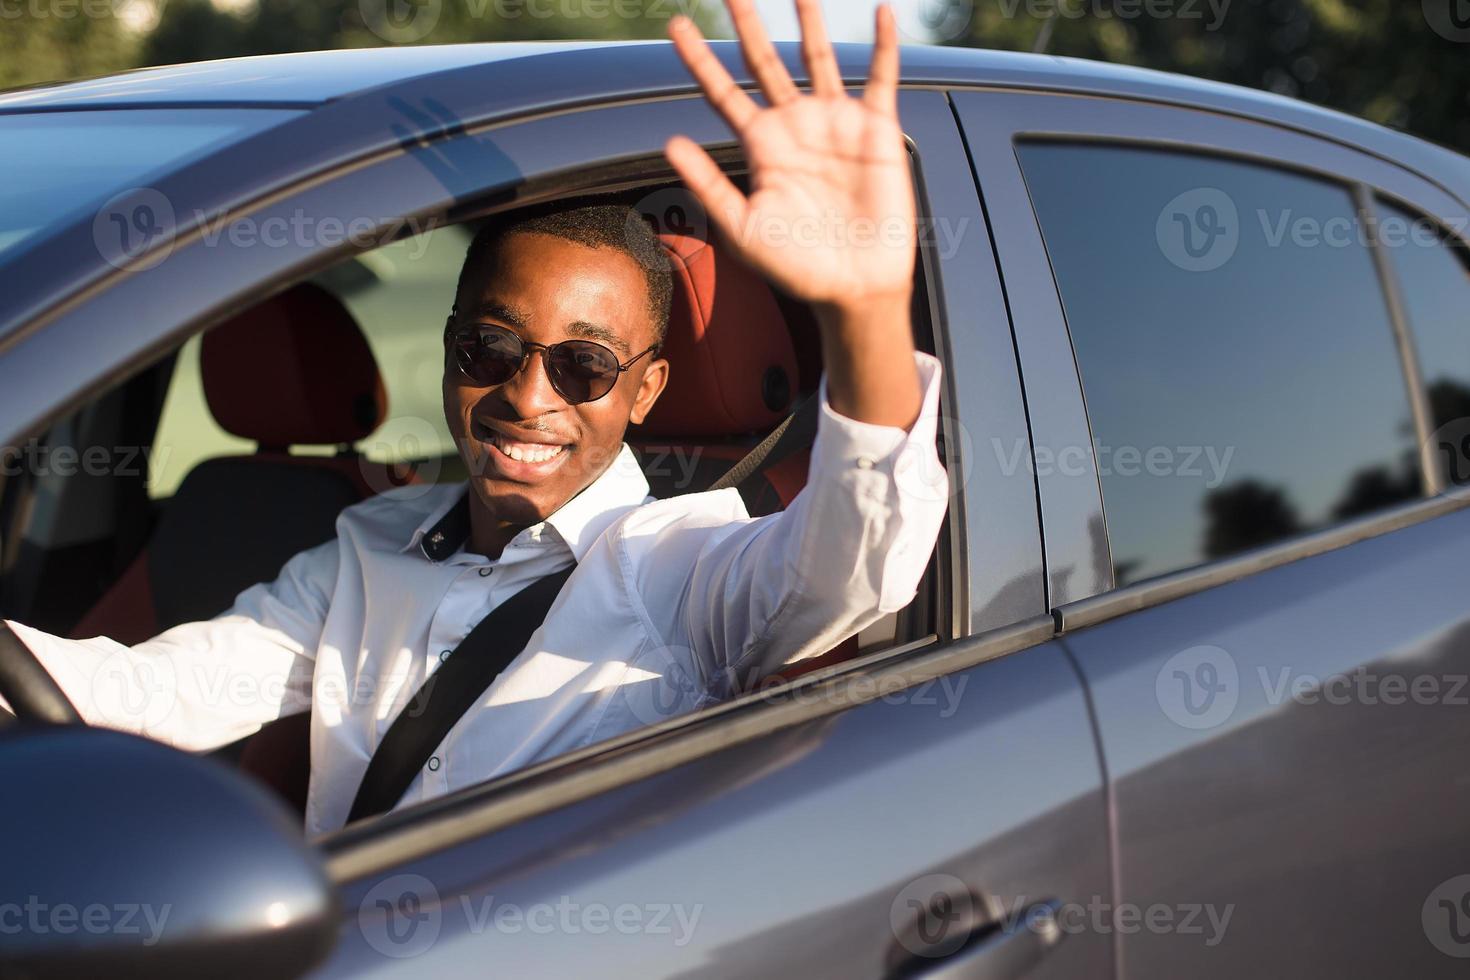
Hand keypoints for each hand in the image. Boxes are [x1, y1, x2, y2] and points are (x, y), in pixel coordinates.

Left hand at [666, 0, 915, 314]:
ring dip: (810, 22)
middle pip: (766, 62)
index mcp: (761, 148)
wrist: (853, 286)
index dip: (699, 58)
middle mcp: (795, 127)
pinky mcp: (876, 130)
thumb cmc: (797, 266)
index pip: (723, 92)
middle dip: (748, 25)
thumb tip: (671, 141)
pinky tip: (881, 13)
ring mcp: (836, 124)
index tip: (676, 24)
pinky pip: (881, 79)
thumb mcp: (743, 228)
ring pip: (818, 59)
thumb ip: (709, 184)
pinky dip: (883, 47)